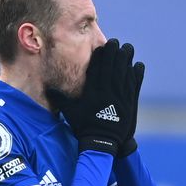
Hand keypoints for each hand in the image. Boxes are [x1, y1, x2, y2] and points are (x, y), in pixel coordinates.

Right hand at [58, 39, 144, 155]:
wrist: (102, 142)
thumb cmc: (84, 126)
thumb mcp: (69, 112)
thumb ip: (59, 98)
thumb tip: (47, 88)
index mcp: (93, 91)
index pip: (98, 67)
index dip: (102, 55)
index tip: (103, 45)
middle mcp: (107, 91)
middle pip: (113, 66)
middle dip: (115, 52)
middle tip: (117, 42)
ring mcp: (120, 96)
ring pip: (125, 72)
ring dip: (127, 59)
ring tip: (128, 48)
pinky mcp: (129, 102)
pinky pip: (135, 84)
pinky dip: (137, 74)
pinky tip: (138, 65)